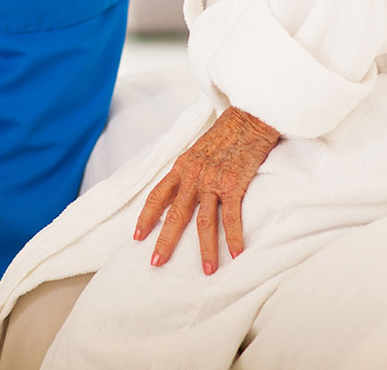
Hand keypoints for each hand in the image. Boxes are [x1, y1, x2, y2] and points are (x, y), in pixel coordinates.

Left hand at [133, 107, 279, 274]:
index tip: (137, 236)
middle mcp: (193, 175)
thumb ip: (190, 170)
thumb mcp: (199, 149)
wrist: (249, 115)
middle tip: (157, 262)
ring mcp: (213, 180)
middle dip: (165, 241)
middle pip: (175, 214)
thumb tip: (184, 189)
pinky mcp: (235, 184)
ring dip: (205, 250)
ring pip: (204, 222)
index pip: (158, 195)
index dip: (146, 217)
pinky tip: (235, 253)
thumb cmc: (227, 132)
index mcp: (182, 166)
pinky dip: (234, 237)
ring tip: (207, 271)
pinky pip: (232, 217)